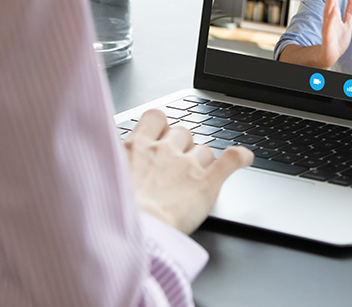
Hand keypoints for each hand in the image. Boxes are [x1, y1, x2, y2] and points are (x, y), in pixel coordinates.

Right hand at [124, 108, 252, 234]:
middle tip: (174, 169)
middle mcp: (163, 150)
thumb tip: (114, 161)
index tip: (159, 136)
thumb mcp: (105, 179)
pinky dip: (241, 157)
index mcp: (135, 147)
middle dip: (182, 146)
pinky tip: (245, 158)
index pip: (155, 117)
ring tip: (193, 180)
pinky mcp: (206, 183)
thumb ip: (115, 164)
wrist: (133, 233)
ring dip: (202, 160)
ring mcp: (187, 165)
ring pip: (204, 149)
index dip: (161, 126)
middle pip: (182, 133)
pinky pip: (231, 159)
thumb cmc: (116, 213)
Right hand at [320, 0, 351, 67]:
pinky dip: (331, 20)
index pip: (334, 0)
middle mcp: (329, 20)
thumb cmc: (337, 40)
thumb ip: (349, 12)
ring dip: (331, 1)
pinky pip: (329, 28)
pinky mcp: (328, 37)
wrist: (330, 55)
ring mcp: (328, 28)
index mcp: (333, 16)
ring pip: (329, 12)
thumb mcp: (346, 24)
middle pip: (331, 3)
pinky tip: (333, 11)